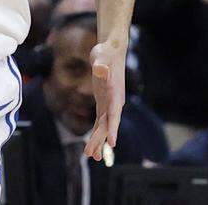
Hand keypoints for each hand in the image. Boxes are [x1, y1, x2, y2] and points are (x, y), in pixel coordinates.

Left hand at [86, 39, 127, 159]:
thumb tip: (101, 68)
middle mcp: (114, 102)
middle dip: (101, 140)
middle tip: (93, 156)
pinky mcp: (103, 102)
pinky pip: (100, 120)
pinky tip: (93, 142)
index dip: (113, 128)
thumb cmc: (106, 52)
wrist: (111, 50)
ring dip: (98, 140)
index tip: (112, 143)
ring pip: (103, 125)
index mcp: (115, 94)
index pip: (114, 114)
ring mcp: (109, 103)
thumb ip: (101, 64)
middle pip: (107, 124)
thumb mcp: (102, 56)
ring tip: (92, 156)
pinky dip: (97, 131)